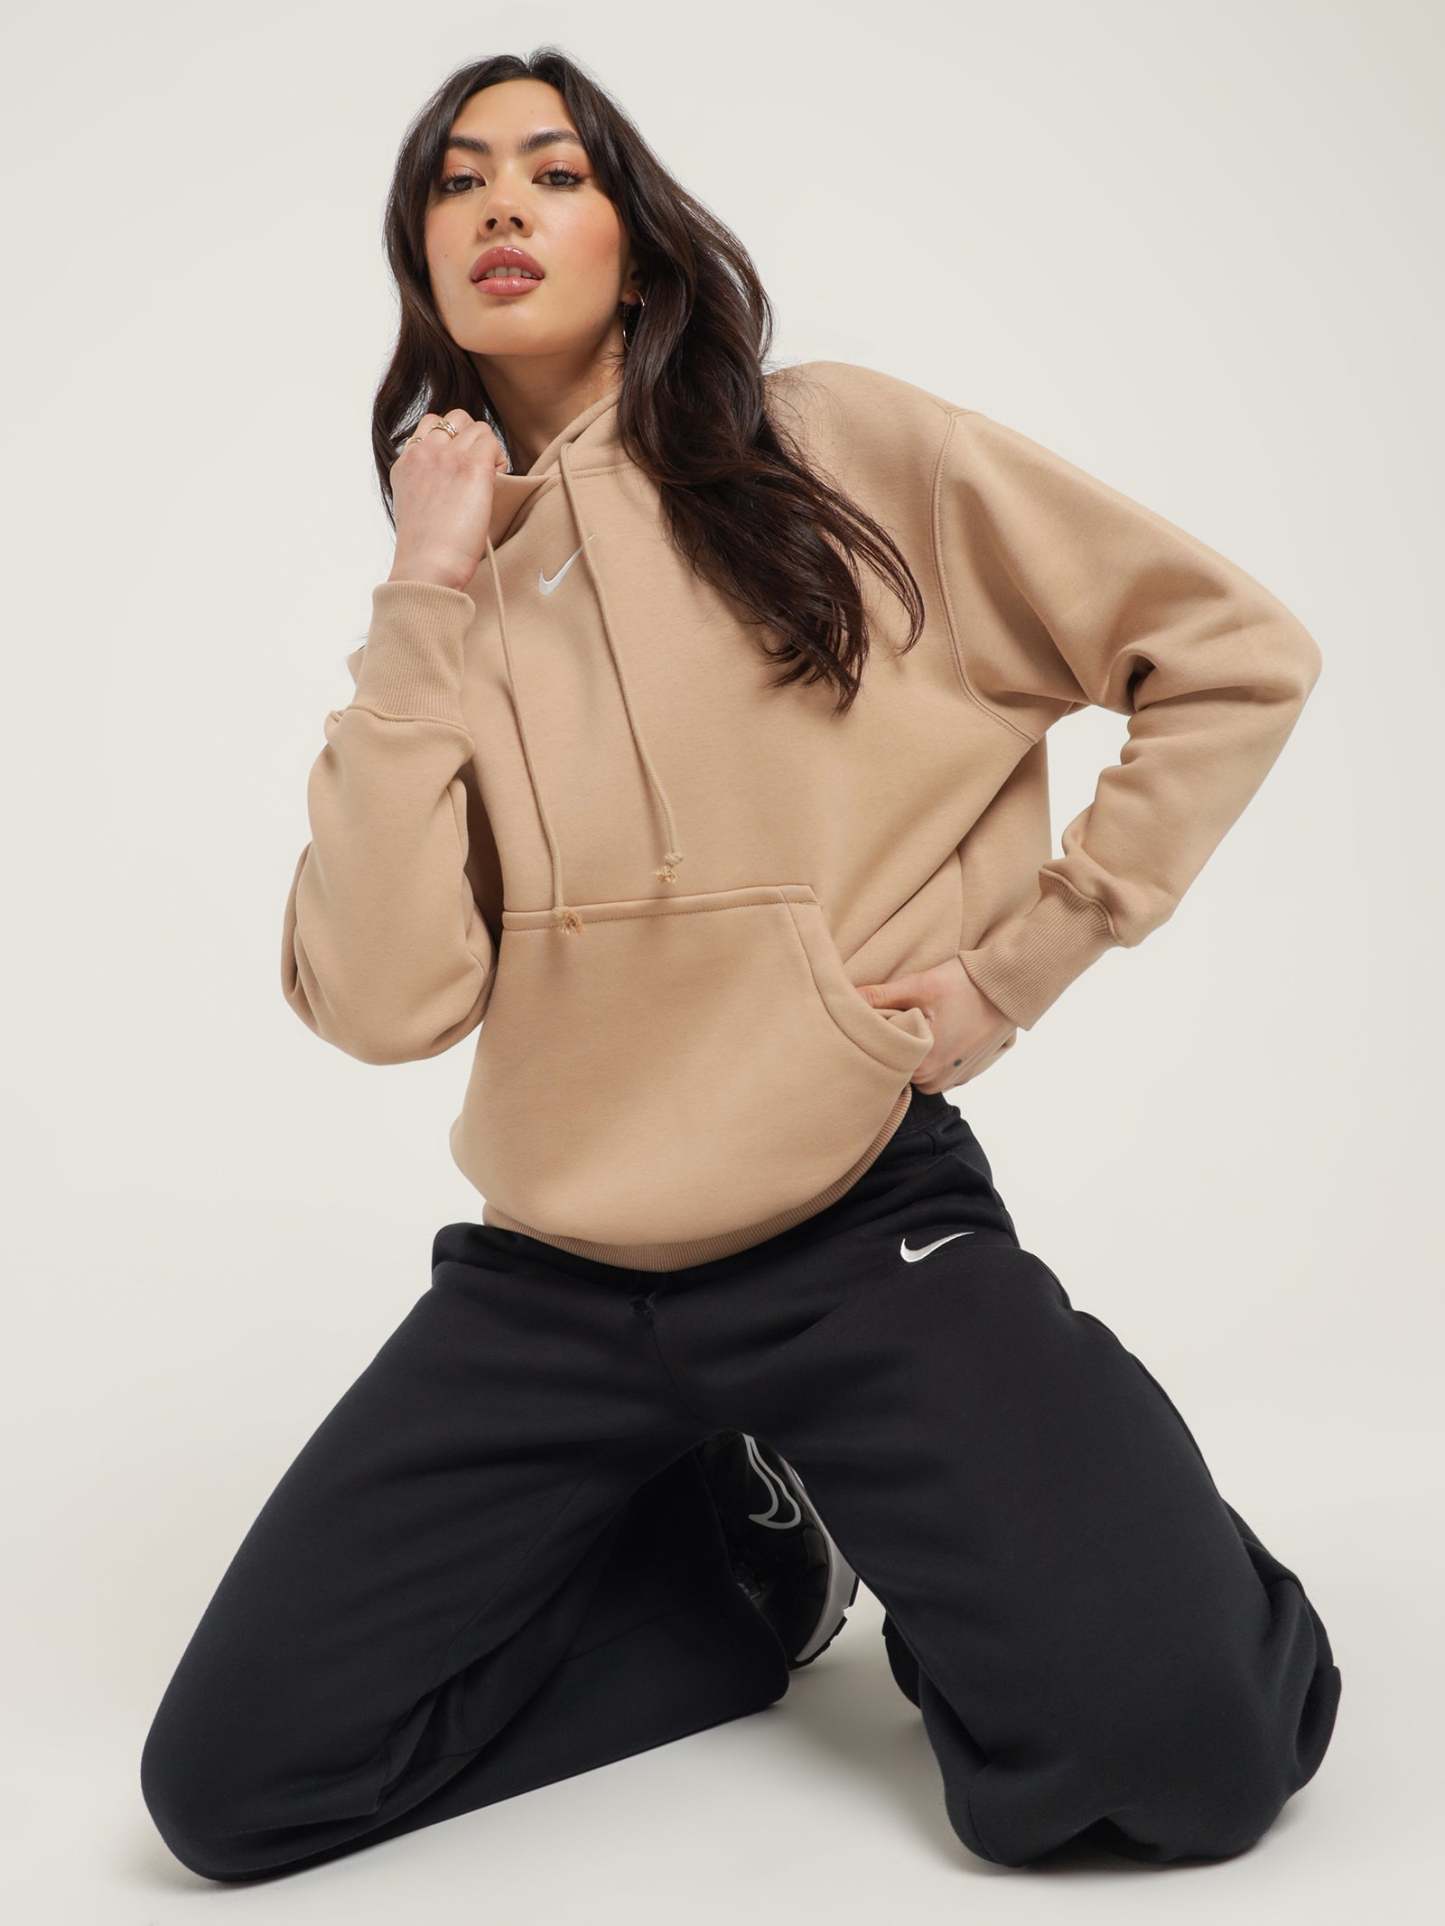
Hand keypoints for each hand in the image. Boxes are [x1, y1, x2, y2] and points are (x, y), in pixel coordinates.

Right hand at [387, 408, 508, 592]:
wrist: (428, 566)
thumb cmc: (425, 550)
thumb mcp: (414, 506)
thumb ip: (425, 484)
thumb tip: (449, 483)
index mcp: (405, 463)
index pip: (430, 427)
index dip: (451, 442)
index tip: (457, 469)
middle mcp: (423, 452)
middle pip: (453, 418)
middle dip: (469, 437)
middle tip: (477, 470)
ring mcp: (447, 456)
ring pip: (476, 426)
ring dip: (487, 447)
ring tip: (488, 478)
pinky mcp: (471, 466)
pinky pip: (492, 440)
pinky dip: (499, 458)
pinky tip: (496, 482)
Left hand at [856, 956, 1017, 1093]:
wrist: (1010, 985)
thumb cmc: (965, 984)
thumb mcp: (919, 985)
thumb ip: (880, 996)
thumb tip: (845, 996)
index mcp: (924, 1068)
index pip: (883, 1062)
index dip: (877, 1041)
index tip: (879, 1020)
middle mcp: (940, 1081)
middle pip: (901, 1067)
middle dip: (897, 1046)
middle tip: (902, 1015)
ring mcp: (956, 1078)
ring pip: (919, 1069)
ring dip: (917, 1051)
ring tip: (923, 1021)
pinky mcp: (969, 1072)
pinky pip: (939, 1069)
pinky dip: (936, 1053)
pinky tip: (941, 1028)